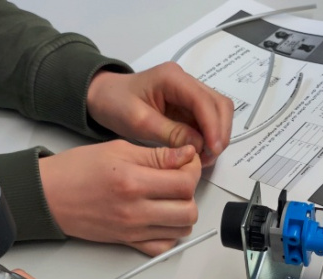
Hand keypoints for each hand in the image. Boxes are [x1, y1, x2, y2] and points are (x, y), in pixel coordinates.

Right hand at [39, 140, 201, 255]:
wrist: (48, 195)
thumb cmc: (75, 170)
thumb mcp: (117, 149)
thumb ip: (156, 155)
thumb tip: (185, 155)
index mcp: (132, 181)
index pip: (185, 182)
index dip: (193, 170)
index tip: (186, 162)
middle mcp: (134, 209)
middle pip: (188, 210)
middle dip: (191, 193)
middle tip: (180, 180)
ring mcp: (132, 229)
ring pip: (181, 230)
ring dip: (183, 213)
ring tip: (171, 198)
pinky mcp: (128, 242)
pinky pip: (162, 247)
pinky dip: (169, 235)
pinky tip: (162, 218)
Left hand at [87, 62, 233, 165]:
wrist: (103, 97)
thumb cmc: (115, 104)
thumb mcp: (139, 121)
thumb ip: (170, 132)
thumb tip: (199, 145)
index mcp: (172, 78)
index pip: (203, 101)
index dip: (213, 126)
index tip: (213, 150)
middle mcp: (185, 81)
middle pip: (219, 104)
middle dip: (219, 131)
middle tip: (210, 157)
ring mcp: (188, 92)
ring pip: (217, 112)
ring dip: (216, 135)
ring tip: (205, 157)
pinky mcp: (187, 105)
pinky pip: (207, 120)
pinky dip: (208, 136)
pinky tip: (200, 151)